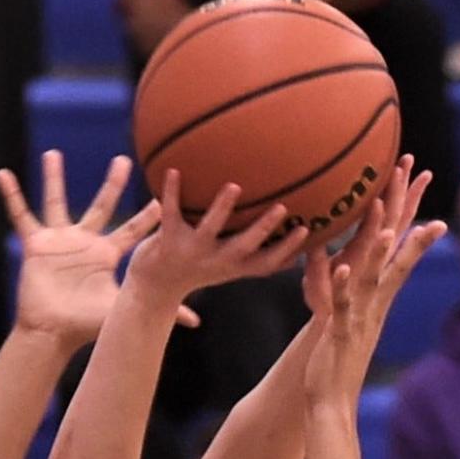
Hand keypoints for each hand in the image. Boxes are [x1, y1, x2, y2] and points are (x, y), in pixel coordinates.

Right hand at [0, 151, 197, 352]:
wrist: (52, 332)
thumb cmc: (85, 324)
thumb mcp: (122, 308)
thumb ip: (155, 305)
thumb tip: (195, 321)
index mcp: (106, 254)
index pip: (132, 230)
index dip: (147, 216)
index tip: (162, 198)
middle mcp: (84, 242)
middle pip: (102, 205)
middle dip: (113, 184)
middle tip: (125, 160)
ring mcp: (59, 241)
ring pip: (56, 201)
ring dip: (54, 177)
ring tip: (53, 153)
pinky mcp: (35, 244)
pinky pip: (20, 214)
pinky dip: (11, 195)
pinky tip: (3, 174)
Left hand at [126, 170, 308, 308]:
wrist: (152, 288)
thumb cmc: (195, 271)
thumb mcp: (226, 269)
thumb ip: (253, 259)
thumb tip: (291, 254)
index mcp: (232, 268)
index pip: (265, 263)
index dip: (286, 250)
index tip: (306, 230)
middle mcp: (215, 261)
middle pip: (244, 247)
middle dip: (264, 229)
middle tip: (282, 208)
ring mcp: (191, 251)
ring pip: (209, 230)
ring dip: (221, 209)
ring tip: (234, 187)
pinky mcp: (167, 241)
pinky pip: (170, 214)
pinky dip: (171, 193)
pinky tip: (173, 170)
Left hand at [302, 176, 446, 408]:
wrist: (331, 401)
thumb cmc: (336, 360)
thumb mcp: (347, 319)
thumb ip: (351, 294)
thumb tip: (351, 274)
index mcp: (376, 299)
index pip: (400, 254)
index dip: (412, 222)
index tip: (424, 188)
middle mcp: (375, 305)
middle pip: (395, 256)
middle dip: (406, 218)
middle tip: (416, 181)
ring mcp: (360, 319)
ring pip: (373, 280)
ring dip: (380, 254)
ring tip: (388, 227)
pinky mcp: (341, 334)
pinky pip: (344, 307)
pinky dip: (344, 287)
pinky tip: (343, 266)